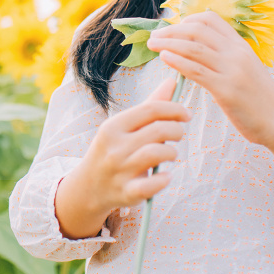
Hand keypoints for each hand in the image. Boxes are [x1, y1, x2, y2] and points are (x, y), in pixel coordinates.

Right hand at [77, 76, 190, 211]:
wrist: (88, 187)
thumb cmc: (113, 150)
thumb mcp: (124, 126)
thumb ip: (150, 105)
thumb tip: (172, 81)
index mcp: (113, 126)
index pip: (151, 109)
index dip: (174, 109)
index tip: (186, 114)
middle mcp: (114, 147)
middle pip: (157, 130)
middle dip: (176, 130)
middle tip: (179, 134)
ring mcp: (119, 170)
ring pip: (155, 154)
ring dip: (171, 152)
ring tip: (171, 153)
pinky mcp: (126, 192)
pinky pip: (150, 185)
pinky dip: (162, 180)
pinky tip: (165, 176)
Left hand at [146, 11, 273, 147]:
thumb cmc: (259, 100)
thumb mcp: (245, 70)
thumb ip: (225, 58)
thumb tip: (197, 52)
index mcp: (241, 46)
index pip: (210, 19)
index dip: (186, 20)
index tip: (171, 29)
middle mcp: (237, 53)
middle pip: (197, 29)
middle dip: (171, 30)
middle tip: (154, 36)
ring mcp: (233, 70)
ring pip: (193, 47)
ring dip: (168, 43)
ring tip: (152, 44)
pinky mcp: (227, 90)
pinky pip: (196, 70)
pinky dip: (177, 61)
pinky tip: (164, 58)